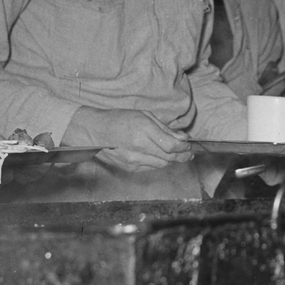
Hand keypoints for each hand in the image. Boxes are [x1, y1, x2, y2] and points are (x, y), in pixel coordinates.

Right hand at [61, 106, 192, 169]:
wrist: (94, 131)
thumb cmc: (120, 119)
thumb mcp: (144, 116)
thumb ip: (165, 128)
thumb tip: (182, 138)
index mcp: (143, 130)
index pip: (171, 146)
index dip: (184, 147)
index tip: (189, 145)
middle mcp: (139, 147)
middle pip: (169, 158)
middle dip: (183, 156)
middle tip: (189, 153)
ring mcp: (133, 160)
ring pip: (162, 164)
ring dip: (172, 160)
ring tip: (178, 155)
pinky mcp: (129, 168)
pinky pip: (151, 168)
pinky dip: (159, 163)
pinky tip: (161, 157)